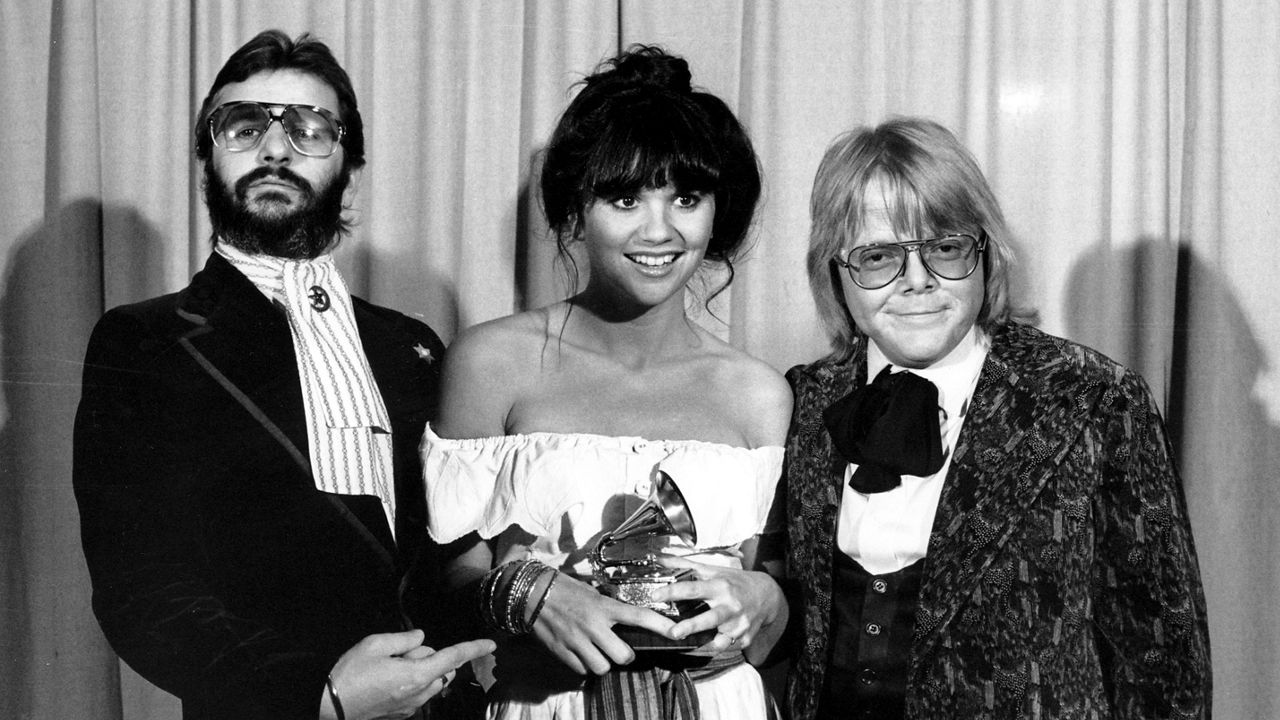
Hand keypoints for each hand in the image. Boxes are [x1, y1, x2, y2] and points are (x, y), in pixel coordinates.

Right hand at [322, 629, 494, 719]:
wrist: (328, 706)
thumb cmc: (351, 673)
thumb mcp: (375, 644)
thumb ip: (404, 639)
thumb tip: (422, 638)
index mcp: (417, 675)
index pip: (453, 659)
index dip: (473, 649)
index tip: (491, 645)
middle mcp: (419, 694)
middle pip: (442, 670)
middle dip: (431, 657)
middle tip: (400, 652)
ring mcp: (410, 707)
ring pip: (431, 683)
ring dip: (422, 670)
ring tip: (391, 666)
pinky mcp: (400, 714)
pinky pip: (418, 694)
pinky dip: (412, 682)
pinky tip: (386, 679)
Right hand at [529, 571, 675, 675]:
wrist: (531, 593)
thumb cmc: (564, 589)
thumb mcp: (592, 593)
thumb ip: (609, 607)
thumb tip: (626, 618)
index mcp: (603, 607)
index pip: (638, 616)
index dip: (660, 625)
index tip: (675, 631)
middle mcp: (593, 626)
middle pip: (623, 656)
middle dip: (624, 656)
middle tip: (618, 648)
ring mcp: (577, 641)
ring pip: (602, 668)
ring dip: (603, 663)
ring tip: (597, 651)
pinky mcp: (562, 652)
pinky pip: (582, 670)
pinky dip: (584, 665)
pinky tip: (580, 653)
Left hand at [650, 556, 786, 658]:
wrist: (767, 595)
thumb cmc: (734, 581)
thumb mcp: (713, 570)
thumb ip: (685, 566)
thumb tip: (659, 559)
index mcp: (720, 586)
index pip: (694, 588)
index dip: (674, 592)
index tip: (656, 596)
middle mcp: (730, 606)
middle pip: (710, 618)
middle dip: (692, 626)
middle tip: (673, 632)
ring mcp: (739, 625)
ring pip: (720, 639)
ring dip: (703, 644)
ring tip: (686, 648)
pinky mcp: (743, 639)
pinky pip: (725, 648)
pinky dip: (712, 650)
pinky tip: (700, 650)